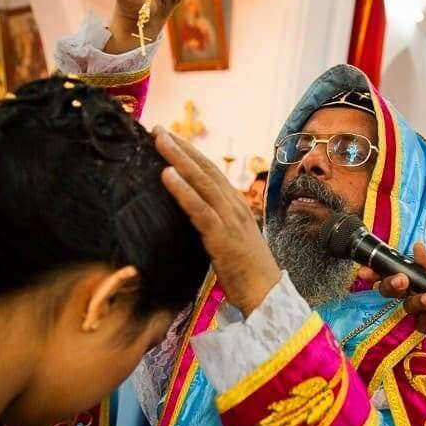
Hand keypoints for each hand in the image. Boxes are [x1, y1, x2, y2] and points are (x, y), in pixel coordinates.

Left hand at [154, 128, 281, 316]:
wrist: (268, 297)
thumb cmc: (248, 274)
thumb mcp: (231, 241)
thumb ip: (216, 225)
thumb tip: (195, 217)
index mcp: (237, 207)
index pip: (212, 173)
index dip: (191, 153)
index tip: (170, 138)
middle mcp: (235, 207)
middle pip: (205, 170)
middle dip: (181, 147)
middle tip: (157, 128)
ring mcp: (230, 221)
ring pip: (201, 182)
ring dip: (179, 159)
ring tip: (159, 140)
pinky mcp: (222, 238)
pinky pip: (199, 210)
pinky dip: (183, 190)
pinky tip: (167, 175)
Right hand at [357, 242, 425, 382]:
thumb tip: (417, 248)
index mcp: (419, 274)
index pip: (394, 270)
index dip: (378, 270)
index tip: (367, 270)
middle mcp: (415, 290)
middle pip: (391, 289)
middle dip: (392, 284)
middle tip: (402, 281)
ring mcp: (420, 309)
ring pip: (406, 305)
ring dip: (419, 300)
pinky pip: (421, 320)